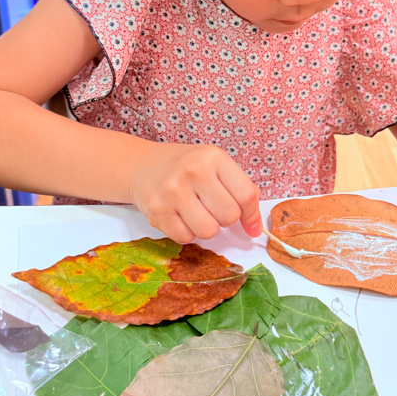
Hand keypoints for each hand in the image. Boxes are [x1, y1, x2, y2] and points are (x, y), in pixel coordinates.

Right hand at [128, 143, 260, 242]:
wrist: (141, 165)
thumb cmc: (186, 167)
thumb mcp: (215, 167)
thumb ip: (240, 192)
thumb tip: (255, 229)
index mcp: (213, 157)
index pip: (246, 195)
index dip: (251, 214)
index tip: (248, 221)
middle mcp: (192, 171)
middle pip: (229, 216)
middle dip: (224, 218)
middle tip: (211, 207)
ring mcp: (172, 192)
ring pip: (209, 231)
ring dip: (206, 227)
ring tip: (196, 212)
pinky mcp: (157, 211)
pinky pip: (186, 238)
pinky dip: (187, 232)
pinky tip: (179, 215)